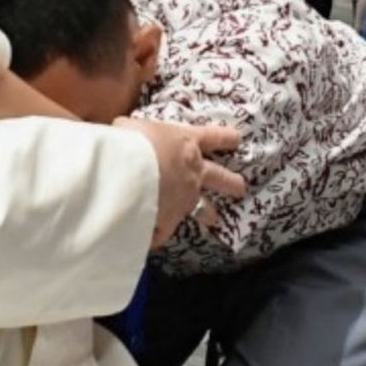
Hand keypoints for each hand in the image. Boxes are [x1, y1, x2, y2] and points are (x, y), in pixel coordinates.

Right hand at [113, 118, 245, 247]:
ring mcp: (185, 199)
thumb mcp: (132, 127)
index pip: (212, 137)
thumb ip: (136, 132)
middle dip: (231, 182)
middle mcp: (193, 172)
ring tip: (212, 219)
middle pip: (220, 178)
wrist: (128, 174)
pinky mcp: (171, 221)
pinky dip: (159, 233)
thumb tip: (125, 133)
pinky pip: (166, 230)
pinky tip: (153, 238)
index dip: (225, 138)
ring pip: (203, 208)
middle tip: (240, 187)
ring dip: (208, 213)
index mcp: (186, 144)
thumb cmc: (132, 143)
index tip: (237, 139)